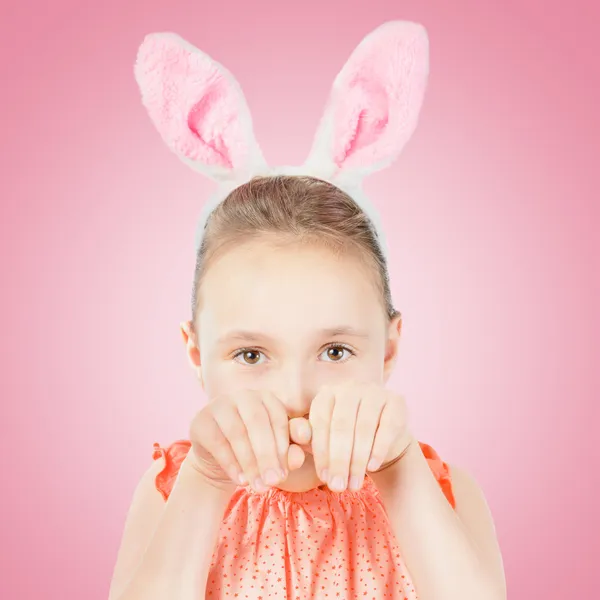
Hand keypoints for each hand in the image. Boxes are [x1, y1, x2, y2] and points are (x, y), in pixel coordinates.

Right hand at [189, 389, 304, 491]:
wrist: (219, 458)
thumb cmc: (256, 451)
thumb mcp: (275, 453)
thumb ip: (290, 453)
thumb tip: (297, 458)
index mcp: (266, 398)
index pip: (278, 419)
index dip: (283, 446)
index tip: (284, 474)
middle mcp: (244, 396)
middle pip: (258, 423)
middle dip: (267, 455)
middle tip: (274, 483)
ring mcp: (220, 405)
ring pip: (237, 433)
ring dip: (250, 463)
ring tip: (259, 487)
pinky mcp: (201, 420)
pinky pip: (217, 442)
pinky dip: (231, 464)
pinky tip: (241, 481)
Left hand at [309, 381, 411, 491]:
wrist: (383, 440)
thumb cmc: (346, 440)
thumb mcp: (325, 439)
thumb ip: (307, 438)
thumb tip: (297, 438)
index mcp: (328, 393)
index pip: (321, 421)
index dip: (321, 451)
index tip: (323, 477)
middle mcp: (350, 387)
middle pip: (342, 425)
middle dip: (339, 460)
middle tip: (338, 487)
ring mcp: (375, 392)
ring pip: (364, 427)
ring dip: (358, 460)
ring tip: (354, 484)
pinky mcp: (396, 401)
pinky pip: (387, 427)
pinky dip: (378, 449)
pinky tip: (372, 467)